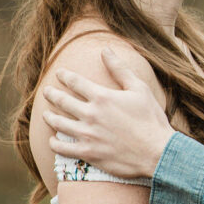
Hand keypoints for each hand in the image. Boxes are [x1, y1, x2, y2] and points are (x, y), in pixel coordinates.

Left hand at [43, 49, 174, 177]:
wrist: (157, 152)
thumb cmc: (151, 119)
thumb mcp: (139, 89)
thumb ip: (120, 69)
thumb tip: (106, 50)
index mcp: (102, 97)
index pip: (75, 82)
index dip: (65, 76)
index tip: (59, 74)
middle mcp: (91, 114)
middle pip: (62, 101)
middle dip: (52, 94)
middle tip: (46, 91)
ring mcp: (88, 135)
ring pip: (59, 123)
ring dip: (49, 117)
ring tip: (46, 114)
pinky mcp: (89, 153)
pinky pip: (63, 148)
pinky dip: (55, 143)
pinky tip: (53, 140)